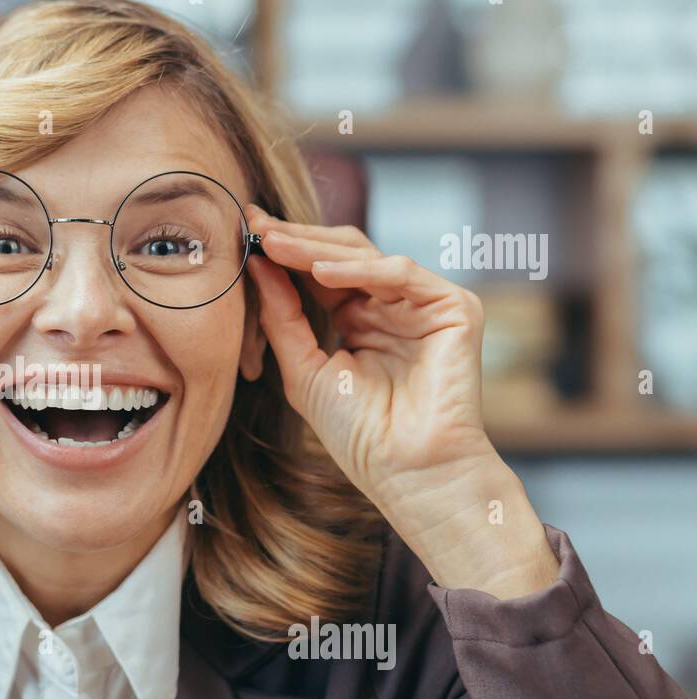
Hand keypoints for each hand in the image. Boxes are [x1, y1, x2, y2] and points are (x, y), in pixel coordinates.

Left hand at [245, 207, 558, 598]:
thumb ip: (282, 316)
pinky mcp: (454, 307)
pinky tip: (321, 274)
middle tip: (257, 226)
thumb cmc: (358, 434)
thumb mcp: (303, 369)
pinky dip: (360, 270)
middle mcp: (392, 305)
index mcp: (359, 319)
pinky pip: (401, 274)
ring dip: (318, 250)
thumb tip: (257, 264)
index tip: (245, 232)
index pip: (319, 272)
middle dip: (297, 240)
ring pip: (368, 256)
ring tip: (277, 245)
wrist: (407, 472)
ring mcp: (423, 304)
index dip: (284, 252)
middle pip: (342, 255)